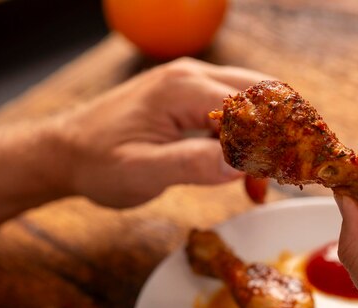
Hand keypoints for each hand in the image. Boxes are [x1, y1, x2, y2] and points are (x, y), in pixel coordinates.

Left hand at [56, 57, 270, 207]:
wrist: (65, 152)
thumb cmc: (98, 162)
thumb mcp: (141, 171)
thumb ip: (192, 165)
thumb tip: (240, 164)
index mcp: (183, 89)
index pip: (252, 107)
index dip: (277, 139)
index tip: (291, 172)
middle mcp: (192, 75)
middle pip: (262, 94)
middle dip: (282, 133)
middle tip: (290, 174)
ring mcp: (191, 83)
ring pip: (252, 102)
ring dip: (266, 138)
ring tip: (263, 182)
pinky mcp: (189, 97)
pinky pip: (232, 112)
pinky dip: (247, 139)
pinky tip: (243, 173)